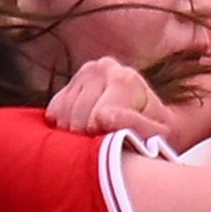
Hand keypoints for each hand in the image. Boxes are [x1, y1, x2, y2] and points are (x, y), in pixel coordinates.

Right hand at [45, 56, 169, 137]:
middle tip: (104, 143)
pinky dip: (63, 126)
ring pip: (63, 115)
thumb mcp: (156, 134)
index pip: (97, 116)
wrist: (149, 120)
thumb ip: (135, 125)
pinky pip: (53, 112)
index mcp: (125, 78)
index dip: (103, 137)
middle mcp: (103, 68)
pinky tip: (83, 130)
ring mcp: (83, 73)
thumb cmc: (155, 132)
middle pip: (78, 117)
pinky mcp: (69, 84)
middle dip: (88, 137)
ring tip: (95, 138)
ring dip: (75, 134)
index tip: (116, 142)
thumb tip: (102, 116)